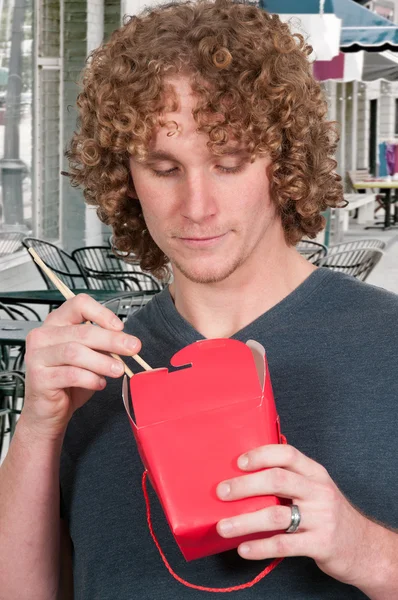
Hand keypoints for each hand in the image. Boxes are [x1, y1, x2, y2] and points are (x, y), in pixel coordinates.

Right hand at [23, 293, 140, 438]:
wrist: (49, 411)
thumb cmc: (69, 381)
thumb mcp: (90, 357)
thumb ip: (103, 345)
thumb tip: (127, 341)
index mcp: (56, 324)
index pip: (79, 305)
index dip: (102, 313)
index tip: (120, 327)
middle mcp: (43, 336)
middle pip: (82, 331)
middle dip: (112, 340)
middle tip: (133, 348)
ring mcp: (37, 356)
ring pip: (75, 352)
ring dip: (102, 361)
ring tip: (118, 370)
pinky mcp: (39, 378)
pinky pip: (71, 374)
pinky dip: (91, 379)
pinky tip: (99, 383)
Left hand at [216, 444, 371, 587]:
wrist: (364, 547)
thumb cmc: (328, 514)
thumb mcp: (315, 489)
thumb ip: (289, 480)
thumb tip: (242, 475)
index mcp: (315, 473)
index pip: (287, 454)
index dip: (261, 455)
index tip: (239, 462)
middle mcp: (319, 491)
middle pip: (278, 480)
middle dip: (245, 485)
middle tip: (222, 492)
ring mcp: (321, 518)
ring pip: (276, 515)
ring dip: (245, 521)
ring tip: (223, 526)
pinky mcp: (320, 544)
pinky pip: (284, 545)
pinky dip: (260, 547)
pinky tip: (243, 549)